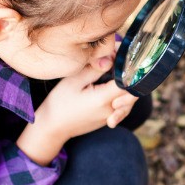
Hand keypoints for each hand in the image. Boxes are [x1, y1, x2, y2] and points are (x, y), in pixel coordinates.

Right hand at [17, 62, 137, 164]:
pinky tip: (112, 86)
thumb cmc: (59, 102)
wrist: (52, 127)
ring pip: (129, 100)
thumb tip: (112, 58)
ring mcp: (110, 116)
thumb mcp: (74, 80)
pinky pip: (122, 106)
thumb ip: (95, 68)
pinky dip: (121, 96)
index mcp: (103, 99)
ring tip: (113, 72)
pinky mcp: (108, 119)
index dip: (127, 67)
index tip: (119, 57)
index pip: (128, 82)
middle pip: (132, 91)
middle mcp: (111, 110)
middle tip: (116, 63)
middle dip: (129, 75)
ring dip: (126, 85)